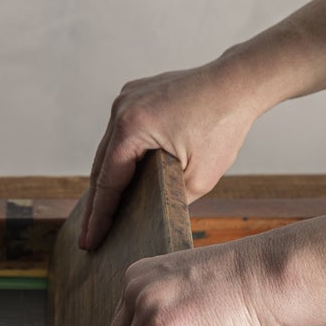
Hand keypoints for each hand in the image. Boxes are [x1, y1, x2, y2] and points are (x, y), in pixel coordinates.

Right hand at [79, 61, 270, 250]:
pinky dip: (120, 156)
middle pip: (101, 165)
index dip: (98, 216)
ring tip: (100, 213)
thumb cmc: (223, 126)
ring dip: (107, 178)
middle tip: (87, 237)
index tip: (89, 241)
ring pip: (110, 148)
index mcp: (131, 127)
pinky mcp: (136, 95)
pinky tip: (120, 178)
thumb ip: (170, 200)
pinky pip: (121, 132)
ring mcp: (127, 98)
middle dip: (96, 203)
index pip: (107, 181)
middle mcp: (122, 108)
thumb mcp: (198, 178)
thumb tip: (150, 216)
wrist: (238, 84)